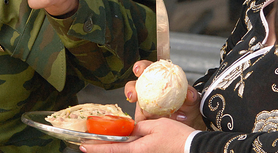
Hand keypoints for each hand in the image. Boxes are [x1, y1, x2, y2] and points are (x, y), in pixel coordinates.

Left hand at [80, 118, 195, 152]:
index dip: (96, 147)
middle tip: (88, 142)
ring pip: (124, 151)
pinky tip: (124, 140)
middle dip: (102, 147)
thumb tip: (127, 130)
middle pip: (116, 151)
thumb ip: (138, 128)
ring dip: (114, 146)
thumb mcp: (156, 126)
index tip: (83, 146)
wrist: (194, 148)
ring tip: (102, 140)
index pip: (112, 148)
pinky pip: (133, 151)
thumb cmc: (177, 137)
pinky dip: (124, 146)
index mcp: (138, 149)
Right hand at [125, 61, 205, 129]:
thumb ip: (191, 96)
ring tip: (142, 113)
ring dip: (134, 109)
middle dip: (130, 89)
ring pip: (133, 103)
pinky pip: (138, 120)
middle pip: (134, 85)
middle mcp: (148, 90)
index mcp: (158, 79)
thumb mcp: (192, 101)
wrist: (189, 123)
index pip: (147, 69)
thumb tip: (189, 94)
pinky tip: (141, 124)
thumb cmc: (189, 107)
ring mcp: (144, 104)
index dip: (140, 67)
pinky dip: (139, 122)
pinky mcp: (143, 117)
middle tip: (133, 95)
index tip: (138, 71)